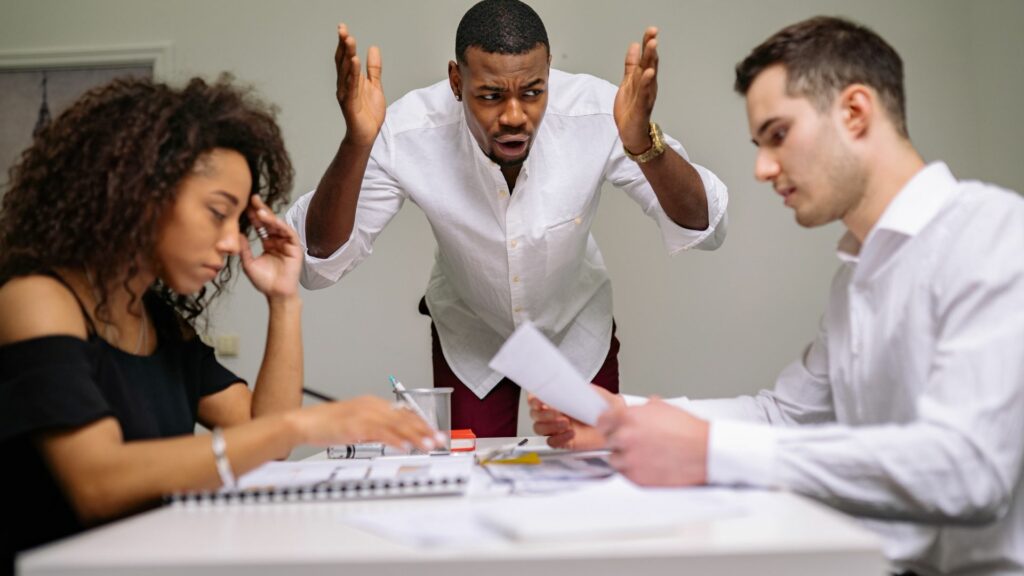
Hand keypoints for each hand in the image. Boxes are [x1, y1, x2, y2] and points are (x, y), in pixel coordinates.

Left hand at [239, 195, 301, 300]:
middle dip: (262, 210)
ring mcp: (287, 244)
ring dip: (270, 217)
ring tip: (259, 211)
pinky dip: (281, 226)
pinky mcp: (295, 248)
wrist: (276, 294)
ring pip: (279, 225)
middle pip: (270, 222)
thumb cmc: (265, 282)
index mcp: (268, 243)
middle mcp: (278, 241)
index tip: (245, 205)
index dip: (253, 216)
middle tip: (253, 198)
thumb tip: (237, 234)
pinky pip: (289, 233)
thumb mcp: (248, 263)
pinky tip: (272, 221)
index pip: (260, 226)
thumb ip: (244, 249)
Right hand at [296, 395, 441, 451]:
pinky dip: (396, 440)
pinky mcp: (357, 425)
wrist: (305, 422)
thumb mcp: (356, 425)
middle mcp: (372, 406)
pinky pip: (381, 433)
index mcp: (372, 403)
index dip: (421, 423)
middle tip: (439, 439)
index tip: (433, 432)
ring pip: (397, 425)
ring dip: (416, 436)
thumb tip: (392, 438)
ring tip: (429, 445)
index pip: (403, 413)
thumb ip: (374, 429)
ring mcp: (365, 414)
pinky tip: (406, 447)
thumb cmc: (326, 425)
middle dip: (424, 430)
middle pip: (404, 417)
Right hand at [334, 22, 385, 146]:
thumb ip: (374, 68)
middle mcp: (345, 85)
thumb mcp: (375, 86)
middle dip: (343, 45)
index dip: (344, 44)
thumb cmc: (368, 113)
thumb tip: (373, 48)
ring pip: (345, 72)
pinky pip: (351, 86)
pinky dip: (352, 73)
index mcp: (351, 80)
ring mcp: (346, 95)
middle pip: (342, 62)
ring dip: (347, 55)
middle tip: (343, 29)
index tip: (343, 28)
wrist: (367, 135)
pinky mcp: (350, 105)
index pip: (345, 58)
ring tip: (349, 40)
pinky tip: (354, 61)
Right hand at [528, 385, 623, 449]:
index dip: (534, 399)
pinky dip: (558, 438)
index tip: (539, 399)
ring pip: (540, 428)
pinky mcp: (564, 442)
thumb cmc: (608, 409)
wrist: (618, 426)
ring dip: (550, 425)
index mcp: (559, 400)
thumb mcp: (598, 394)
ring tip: (566, 423)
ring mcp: (558, 428)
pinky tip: (570, 433)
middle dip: (543, 414)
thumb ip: (584, 388)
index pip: (536, 399)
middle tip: (557, 412)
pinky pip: (552, 442)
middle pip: (535, 415)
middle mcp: (555, 414)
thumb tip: (571, 384)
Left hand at [597, 397, 708, 486]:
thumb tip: (633, 410)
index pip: (601, 421)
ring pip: (614, 460)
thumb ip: (640, 409)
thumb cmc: (688, 431)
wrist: (705, 452)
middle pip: (607, 441)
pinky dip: (633, 471)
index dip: (608, 425)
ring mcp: (629, 459)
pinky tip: (648, 464)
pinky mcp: (637, 478)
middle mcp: (625, 437)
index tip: (611, 428)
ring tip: (643, 455)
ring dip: (624, 458)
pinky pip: (625, 475)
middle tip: (633, 442)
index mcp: (628, 417)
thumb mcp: (662, 408)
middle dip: (618, 441)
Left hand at [614, 27, 659, 153]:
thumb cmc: (631, 109)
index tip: (651, 30)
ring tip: (652, 46)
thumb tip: (634, 45)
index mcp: (643, 79)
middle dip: (651, 48)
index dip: (648, 44)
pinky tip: (648, 73)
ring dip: (651, 60)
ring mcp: (645, 96)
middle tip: (653, 33)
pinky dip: (646, 83)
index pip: (646, 58)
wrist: (632, 134)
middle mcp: (647, 86)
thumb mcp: (628, 82)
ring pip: (649, 75)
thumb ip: (631, 65)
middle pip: (650, 64)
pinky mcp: (641, 108)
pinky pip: (644, 94)